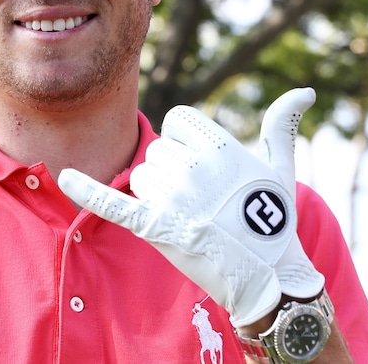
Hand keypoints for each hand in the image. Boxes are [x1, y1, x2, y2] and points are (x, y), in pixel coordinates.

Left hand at [58, 88, 324, 327]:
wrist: (267, 276)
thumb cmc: (273, 219)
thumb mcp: (280, 167)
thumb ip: (282, 125)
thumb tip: (304, 91)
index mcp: (219, 146)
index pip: (177, 123)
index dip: (188, 142)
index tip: (206, 167)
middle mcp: (194, 168)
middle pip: (158, 151)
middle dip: (174, 170)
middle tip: (203, 200)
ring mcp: (173, 198)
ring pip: (142, 175)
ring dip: (158, 192)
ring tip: (191, 215)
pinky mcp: (154, 226)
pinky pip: (112, 201)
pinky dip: (86, 190)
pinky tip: (63, 177)